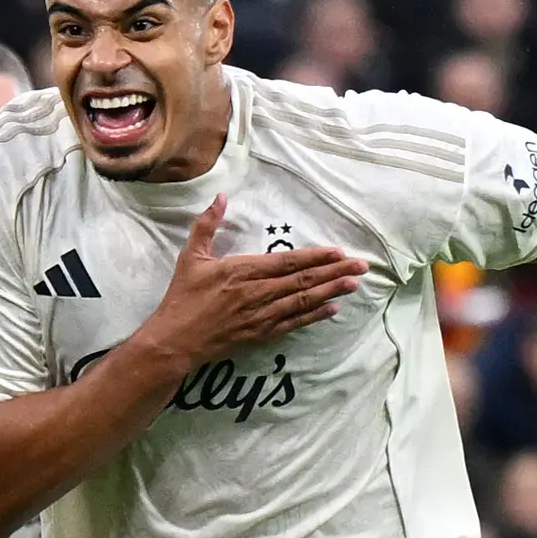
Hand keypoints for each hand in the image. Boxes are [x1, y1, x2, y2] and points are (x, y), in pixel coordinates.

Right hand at [137, 196, 363, 363]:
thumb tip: (221, 197)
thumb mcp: (191, 256)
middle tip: (362, 267)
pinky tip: (333, 309)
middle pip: (303, 281)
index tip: (338, 252)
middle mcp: (257, 293)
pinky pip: (294, 323)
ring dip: (331, 292)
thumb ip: (207, 225)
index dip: (316, 257)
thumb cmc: (182, 297)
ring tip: (354, 284)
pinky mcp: (260, 334)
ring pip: (303, 301)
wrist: (175, 340)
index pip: (288, 262)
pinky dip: (314, 315)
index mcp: (243, 270)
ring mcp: (261, 315)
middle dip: (335, 272)